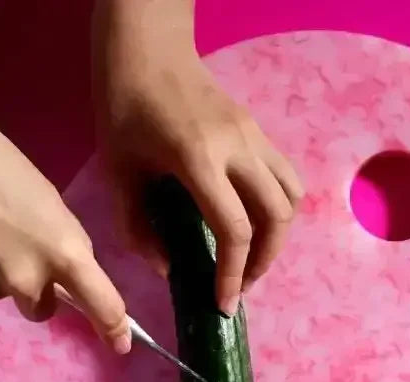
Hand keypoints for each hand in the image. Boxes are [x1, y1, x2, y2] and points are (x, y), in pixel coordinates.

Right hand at [0, 84, 130, 350]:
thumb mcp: (43, 196)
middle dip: (34, 289)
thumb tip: (63, 269)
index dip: (113, 327)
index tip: (120, 344)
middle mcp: (29, 280)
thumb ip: (59, 239)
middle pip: (42, 308)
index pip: (101, 302)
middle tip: (10, 245)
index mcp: (62, 251)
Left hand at [93, 27, 301, 314]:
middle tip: (241, 285)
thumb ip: (138, 229)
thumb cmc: (125, 109)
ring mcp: (254, 136)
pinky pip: (285, 177)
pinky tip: (252, 223)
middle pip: (277, 217)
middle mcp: (237, 148)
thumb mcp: (118, 175)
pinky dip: (277, 209)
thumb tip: (170, 270)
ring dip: (277, 236)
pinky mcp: (258, 131)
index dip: (234, 275)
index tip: (224, 304)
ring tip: (251, 258)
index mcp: (199, 160)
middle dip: (264, 262)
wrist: (147, 49)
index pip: (234, 230)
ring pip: (290, 196)